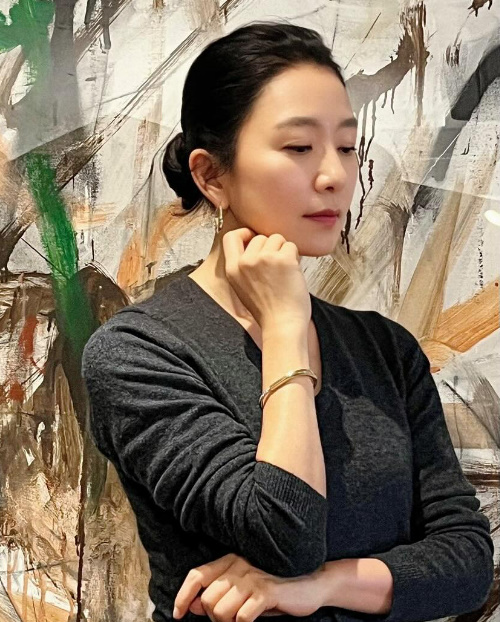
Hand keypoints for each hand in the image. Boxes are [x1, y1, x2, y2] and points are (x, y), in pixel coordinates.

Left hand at [173, 553, 325, 621]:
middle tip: (230, 620)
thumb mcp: (244, 591)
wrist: (310, 584)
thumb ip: (219, 594)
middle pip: (207, 600)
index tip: (179, 615)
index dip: (183, 596)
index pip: (196, 575)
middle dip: (214, 618)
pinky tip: (253, 620)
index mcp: (230, 561)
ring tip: (242, 620)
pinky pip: (242, 617)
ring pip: (221, 610)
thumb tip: (192, 606)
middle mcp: (238, 565)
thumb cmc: (274, 589)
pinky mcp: (267, 591)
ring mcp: (252, 577)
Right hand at [222, 228, 310, 331]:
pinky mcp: (283, 259)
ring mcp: (264, 259)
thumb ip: (244, 267)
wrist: (282, 326)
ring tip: (284, 272)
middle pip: (260, 237)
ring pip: (277, 239)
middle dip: (271, 247)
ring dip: (284, 251)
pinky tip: (292, 274)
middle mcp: (246, 262)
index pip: (231, 237)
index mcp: (232, 269)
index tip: (253, 238)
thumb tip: (257, 246)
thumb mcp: (243, 288)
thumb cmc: (268, 311)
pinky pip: (292, 246)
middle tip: (277, 267)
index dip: (244, 233)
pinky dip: (295, 258)